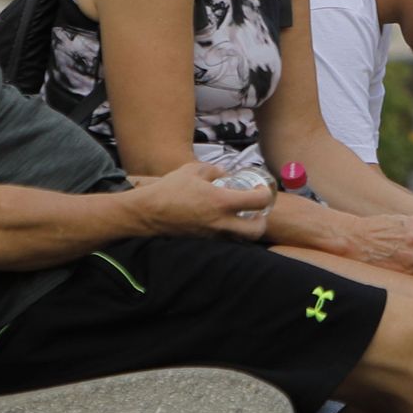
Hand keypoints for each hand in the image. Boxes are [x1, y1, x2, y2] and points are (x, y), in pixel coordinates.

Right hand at [133, 162, 267, 241]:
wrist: (147, 212)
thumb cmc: (169, 189)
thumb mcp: (192, 170)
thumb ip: (213, 170)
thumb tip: (225, 173)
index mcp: (222, 202)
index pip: (258, 201)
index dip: (265, 194)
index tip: (261, 189)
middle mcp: (221, 222)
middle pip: (257, 231)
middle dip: (262, 221)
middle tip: (257, 212)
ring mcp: (212, 235)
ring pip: (241, 240)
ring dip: (247, 230)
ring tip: (242, 218)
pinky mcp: (203, 242)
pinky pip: (225, 241)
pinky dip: (230, 234)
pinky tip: (223, 223)